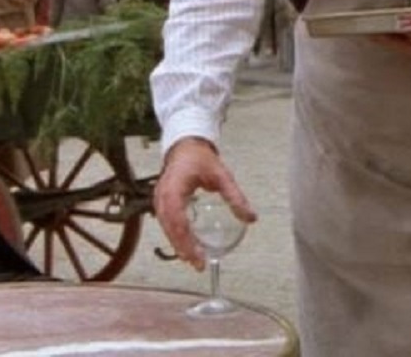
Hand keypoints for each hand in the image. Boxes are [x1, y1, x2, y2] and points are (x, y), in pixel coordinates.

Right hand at [153, 137, 255, 270]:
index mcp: (175, 188)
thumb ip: (236, 197)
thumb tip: (251, 218)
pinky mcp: (161, 202)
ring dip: (178, 245)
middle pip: (170, 228)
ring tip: (193, 261)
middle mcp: (162, 196)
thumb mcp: (223, 176)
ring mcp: (159, 199)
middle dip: (182, 248)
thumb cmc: (201, 159)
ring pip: (166, 228)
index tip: (199, 256)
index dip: (187, 241)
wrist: (185, 145)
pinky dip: (175, 236)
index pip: (178, 220)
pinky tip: (186, 247)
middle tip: (198, 265)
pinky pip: (166, 223)